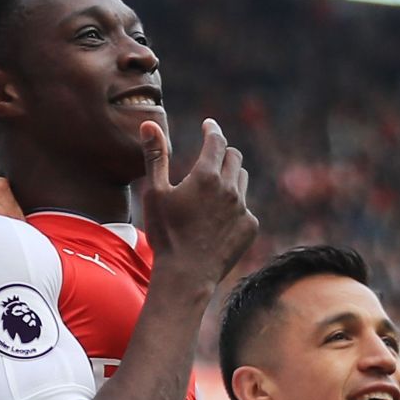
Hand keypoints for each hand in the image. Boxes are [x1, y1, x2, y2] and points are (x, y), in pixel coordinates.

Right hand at [140, 118, 256, 293]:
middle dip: (222, 152)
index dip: (211, 129)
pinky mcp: (250, 227)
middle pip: (233, 156)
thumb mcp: (154, 193)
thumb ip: (155, 155)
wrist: (186, 276)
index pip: (216, 140)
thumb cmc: (166, 234)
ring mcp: (243, 208)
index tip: (208, 125)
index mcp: (206, 175)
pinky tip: (218, 219)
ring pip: (242, 179)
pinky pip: (246, 207)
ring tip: (212, 188)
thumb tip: (149, 123)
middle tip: (210, 158)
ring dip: (230, 177)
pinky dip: (234, 206)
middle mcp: (230, 188)